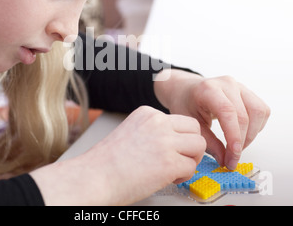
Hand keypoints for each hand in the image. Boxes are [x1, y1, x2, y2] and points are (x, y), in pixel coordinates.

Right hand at [31, 106, 205, 204]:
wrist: (93, 177)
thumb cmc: (105, 162)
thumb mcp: (130, 132)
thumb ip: (152, 132)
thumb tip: (173, 144)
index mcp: (147, 114)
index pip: (179, 121)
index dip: (179, 138)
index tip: (170, 150)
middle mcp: (158, 123)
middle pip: (195, 129)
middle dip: (191, 146)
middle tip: (179, 159)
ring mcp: (165, 141)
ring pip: (199, 146)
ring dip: (190, 160)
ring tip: (172, 170)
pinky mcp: (169, 162)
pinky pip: (192, 168)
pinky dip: (183, 177)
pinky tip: (166, 178)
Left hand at [154, 70, 269, 169]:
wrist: (186, 90)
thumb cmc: (186, 104)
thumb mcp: (191, 124)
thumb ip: (208, 142)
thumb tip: (225, 160)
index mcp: (208, 89)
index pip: (228, 112)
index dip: (234, 135)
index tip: (233, 155)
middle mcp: (227, 84)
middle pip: (244, 115)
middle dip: (241, 142)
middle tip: (232, 159)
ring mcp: (239, 86)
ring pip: (259, 112)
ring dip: (252, 134)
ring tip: (237, 147)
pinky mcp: (248, 92)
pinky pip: (262, 110)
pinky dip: (257, 127)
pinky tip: (243, 134)